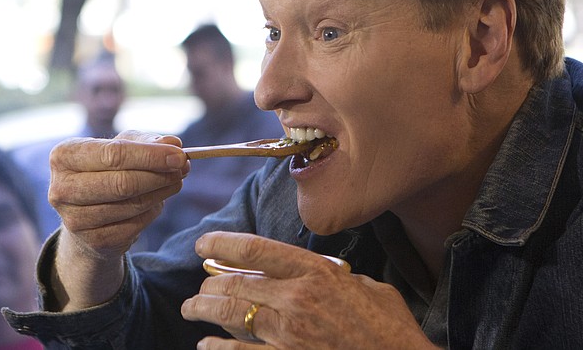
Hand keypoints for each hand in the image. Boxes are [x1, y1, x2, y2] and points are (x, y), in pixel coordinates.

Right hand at [47, 130, 188, 309]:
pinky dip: (153, 211)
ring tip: (175, 181)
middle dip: (160, 175)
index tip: (180, 156)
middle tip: (184, 168)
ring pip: (132, 204)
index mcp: (65, 155)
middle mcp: (61, 188)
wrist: (89, 213)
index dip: (151, 155)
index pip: (113, 153)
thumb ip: (149, 141)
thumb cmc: (108, 169)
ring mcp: (73, 219)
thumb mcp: (126, 146)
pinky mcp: (92, 241)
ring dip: (162, 192)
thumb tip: (173, 143)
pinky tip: (156, 201)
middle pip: (122, 183)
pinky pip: (136, 225)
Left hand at [181, 232, 433, 348]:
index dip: (223, 243)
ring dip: (205, 310)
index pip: (257, 250)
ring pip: (232, 316)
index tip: (204, 243)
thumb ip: (338, 277)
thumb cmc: (390, 327)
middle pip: (237, 283)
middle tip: (200, 285)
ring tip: (192, 308)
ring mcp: (289, 334)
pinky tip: (206, 346)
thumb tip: (322, 275)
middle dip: (210, 282)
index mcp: (317, 273)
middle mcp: (297, 299)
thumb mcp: (368, 287)